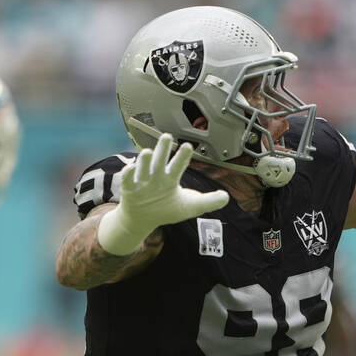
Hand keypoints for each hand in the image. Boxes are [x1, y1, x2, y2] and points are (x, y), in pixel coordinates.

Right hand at [96, 133, 229, 255]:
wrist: (143, 219)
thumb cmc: (166, 209)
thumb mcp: (189, 206)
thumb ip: (208, 202)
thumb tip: (227, 197)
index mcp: (171, 178)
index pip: (178, 165)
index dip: (183, 156)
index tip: (188, 146)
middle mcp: (156, 176)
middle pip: (160, 160)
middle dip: (163, 149)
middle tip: (167, 136)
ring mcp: (142, 181)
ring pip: (144, 166)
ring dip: (145, 159)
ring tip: (148, 152)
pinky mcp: (129, 189)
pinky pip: (127, 179)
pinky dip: (128, 173)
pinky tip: (132, 169)